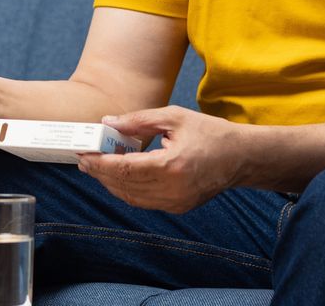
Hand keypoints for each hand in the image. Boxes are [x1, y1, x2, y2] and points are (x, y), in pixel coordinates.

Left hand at [78, 106, 244, 212]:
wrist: (241, 157)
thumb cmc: (210, 133)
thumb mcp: (174, 117)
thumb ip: (139, 120)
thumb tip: (108, 122)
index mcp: (172, 166)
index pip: (125, 168)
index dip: (100, 163)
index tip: (84, 154)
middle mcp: (172, 189)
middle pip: (124, 185)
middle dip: (100, 173)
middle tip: (85, 159)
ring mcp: (175, 202)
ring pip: (131, 197)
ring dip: (111, 182)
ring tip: (98, 166)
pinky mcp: (178, 207)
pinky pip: (144, 201)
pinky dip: (128, 189)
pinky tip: (120, 174)